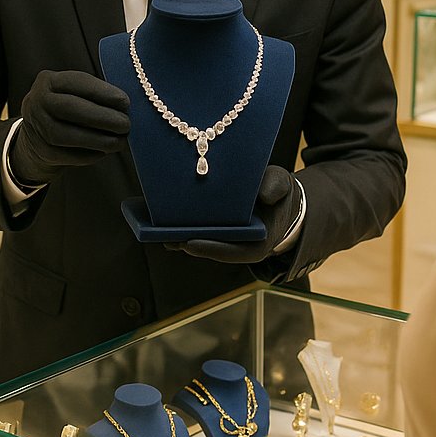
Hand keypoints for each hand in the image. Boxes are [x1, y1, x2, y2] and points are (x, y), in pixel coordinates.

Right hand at [9, 70, 129, 184]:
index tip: (125, 102)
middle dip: (103, 117)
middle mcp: (37, 101)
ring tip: (119, 141)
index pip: (77, 82)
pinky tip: (103, 151)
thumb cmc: (66, 108)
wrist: (37, 132)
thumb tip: (124, 107)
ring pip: (68, 135)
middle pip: (71, 108)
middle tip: (126, 124)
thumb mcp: (72, 91)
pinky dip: (89, 154)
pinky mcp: (41, 150)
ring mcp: (36, 127)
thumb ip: (94, 94)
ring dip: (98, 139)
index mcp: (49, 81)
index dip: (103, 92)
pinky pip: (67, 155)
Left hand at [170, 165, 301, 262]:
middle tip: (163, 237)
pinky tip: (159, 214)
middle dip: (185, 243)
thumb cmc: (278, 190)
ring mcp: (224, 240)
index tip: (189, 243)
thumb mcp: (282, 184)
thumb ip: (276, 186)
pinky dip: (178, 224)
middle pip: (209, 248)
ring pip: (198, 241)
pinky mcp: (214, 230)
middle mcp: (237, 246)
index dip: (210, 249)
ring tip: (153, 228)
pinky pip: (195, 229)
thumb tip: (264, 195)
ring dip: (176, 236)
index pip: (232, 252)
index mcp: (257, 244)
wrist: (275, 195)